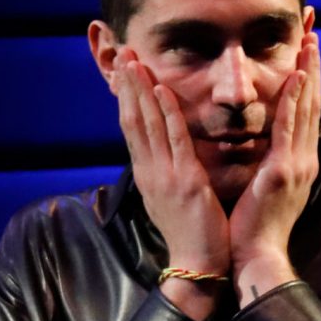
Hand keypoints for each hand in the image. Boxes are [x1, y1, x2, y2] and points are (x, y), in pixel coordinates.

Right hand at [113, 49, 230, 320]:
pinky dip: (165, 114)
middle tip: (123, 54)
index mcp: (148, 175)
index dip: (127, 99)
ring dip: (140, 90)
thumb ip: (163, 174)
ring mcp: (164, 175)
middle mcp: (150, 171)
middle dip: (127, 86)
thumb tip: (158, 155)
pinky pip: (173, 141)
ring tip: (134, 62)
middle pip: (133, 120)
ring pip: (147, 124)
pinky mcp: (184, 181)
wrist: (198, 266)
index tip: (124, 72)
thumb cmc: (189, 234)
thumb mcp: (169, 199)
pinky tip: (161, 91)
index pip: (132, 129)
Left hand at [229, 31, 320, 302]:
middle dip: (315, 68)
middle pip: (313, 104)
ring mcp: (296, 165)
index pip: (306, 113)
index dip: (309, 81)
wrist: (255, 258)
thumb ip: (270, 163)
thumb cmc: (254, 228)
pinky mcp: (283, 173)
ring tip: (310, 43)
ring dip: (309, 74)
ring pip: (307, 110)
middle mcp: (303, 160)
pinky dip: (294, 102)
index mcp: (297, 163)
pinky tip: (295, 78)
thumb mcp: (265, 189)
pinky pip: (289, 130)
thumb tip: (265, 146)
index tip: (307, 52)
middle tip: (315, 34)